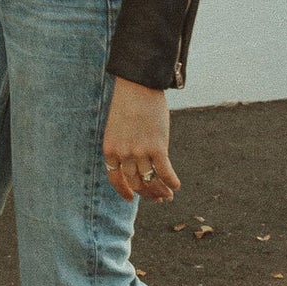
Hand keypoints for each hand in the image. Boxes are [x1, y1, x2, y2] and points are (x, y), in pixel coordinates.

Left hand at [103, 77, 180, 202]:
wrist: (137, 86)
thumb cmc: (128, 104)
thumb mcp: (117, 128)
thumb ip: (123, 146)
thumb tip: (136, 164)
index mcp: (110, 150)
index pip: (116, 179)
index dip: (124, 191)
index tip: (131, 199)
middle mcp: (123, 154)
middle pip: (135, 183)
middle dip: (147, 193)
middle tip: (157, 198)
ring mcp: (140, 152)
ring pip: (150, 181)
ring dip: (160, 191)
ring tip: (168, 195)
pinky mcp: (157, 147)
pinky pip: (164, 172)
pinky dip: (171, 182)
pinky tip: (176, 185)